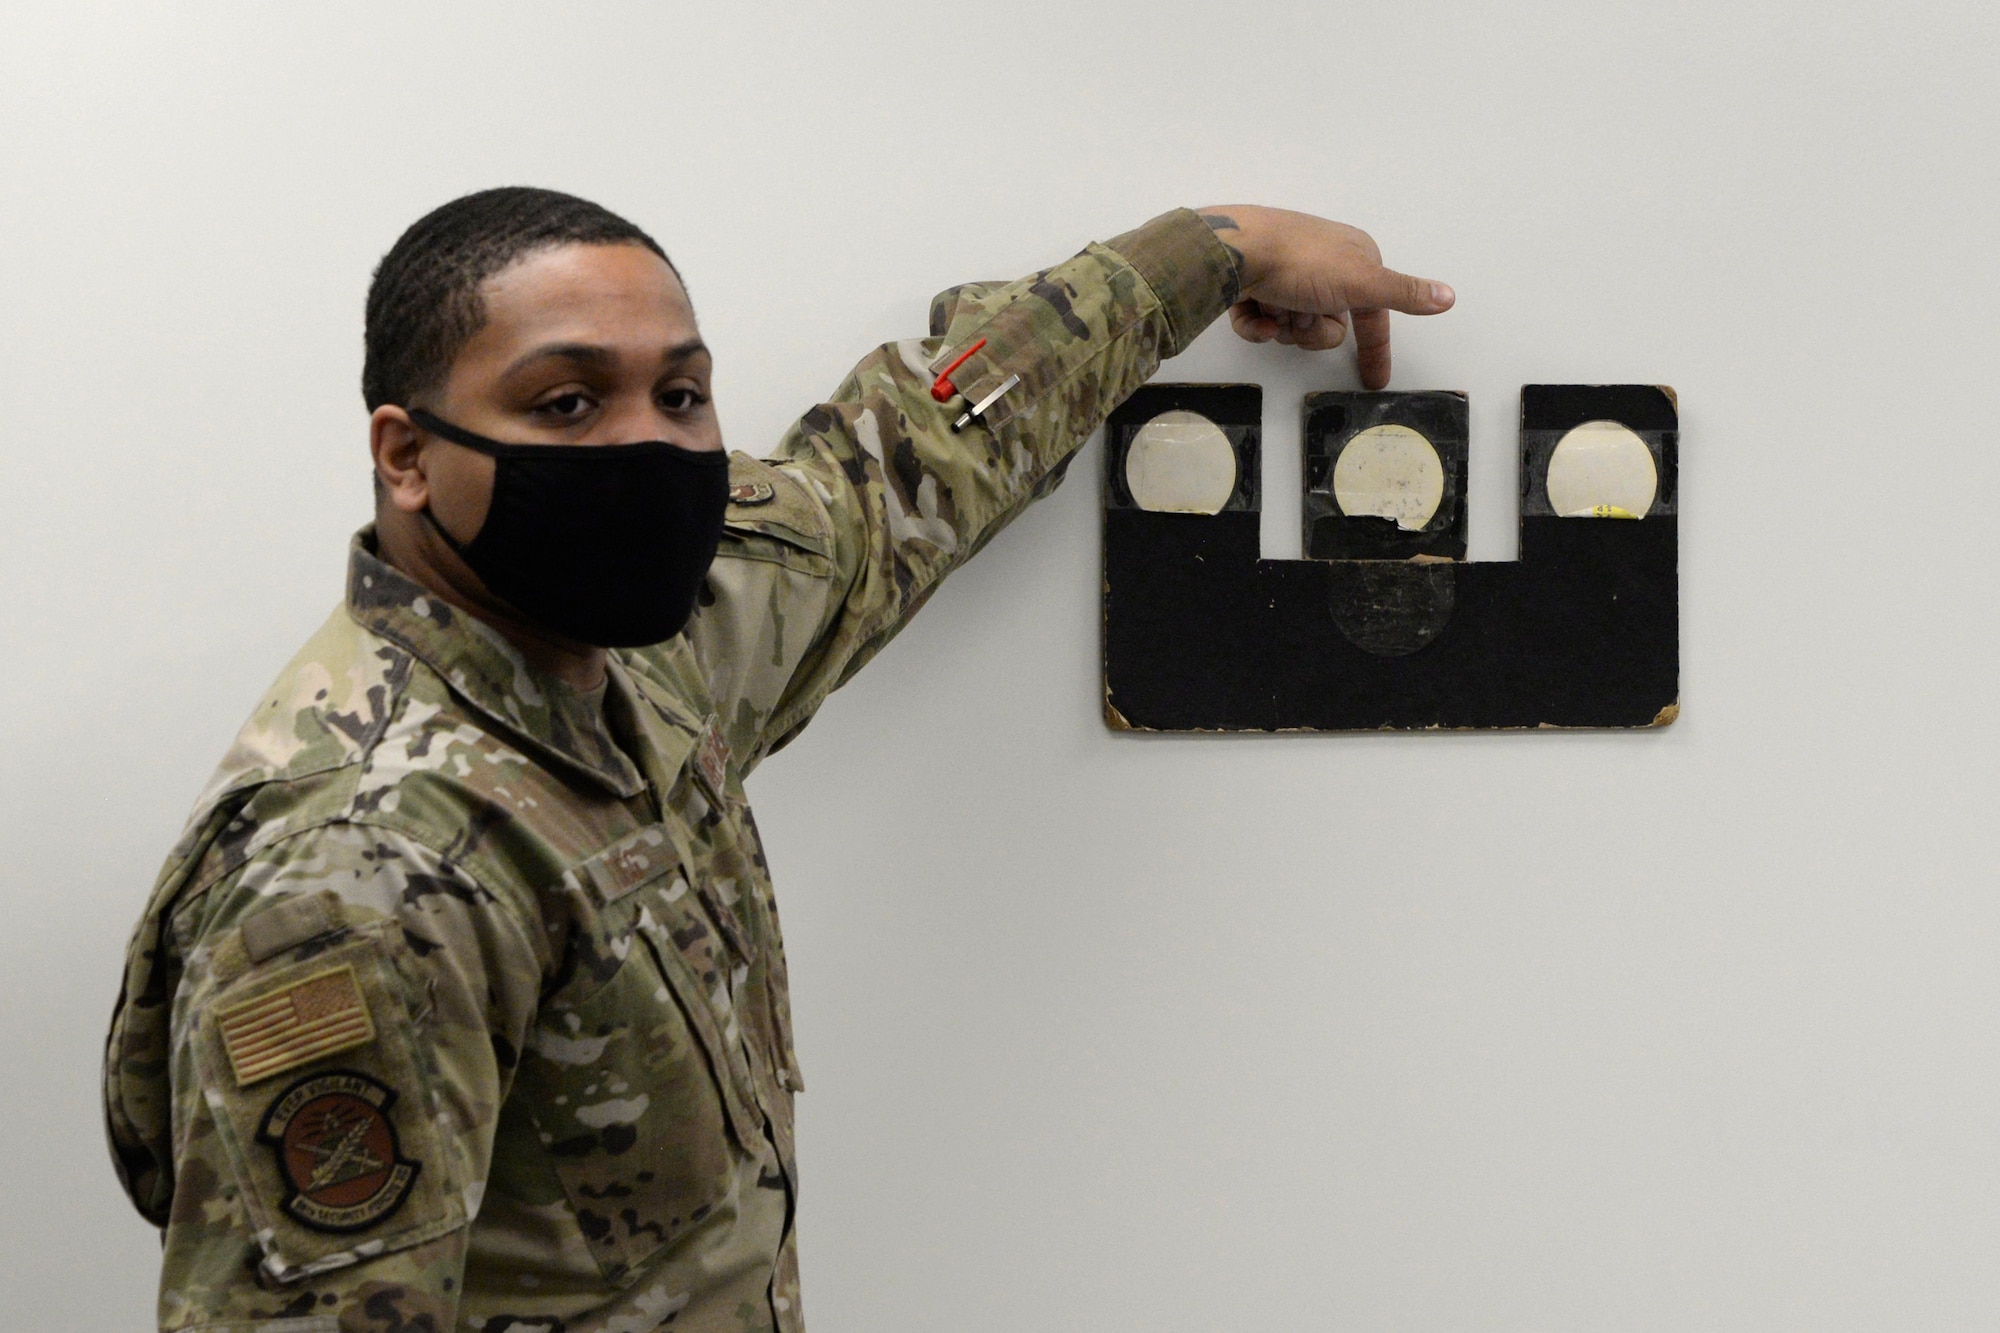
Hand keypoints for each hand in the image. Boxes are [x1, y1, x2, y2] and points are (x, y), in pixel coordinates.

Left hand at [1198, 206, 1453, 388]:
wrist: (1236, 250)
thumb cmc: (1301, 262)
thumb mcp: (1361, 281)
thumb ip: (1403, 293)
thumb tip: (1448, 296)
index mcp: (1354, 258)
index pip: (1373, 313)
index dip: (1374, 347)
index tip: (1375, 379)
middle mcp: (1323, 264)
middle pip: (1330, 324)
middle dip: (1314, 332)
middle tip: (1303, 319)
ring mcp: (1287, 274)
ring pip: (1295, 325)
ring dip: (1286, 326)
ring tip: (1276, 309)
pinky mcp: (1253, 284)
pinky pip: (1262, 322)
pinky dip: (1258, 324)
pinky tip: (1255, 312)